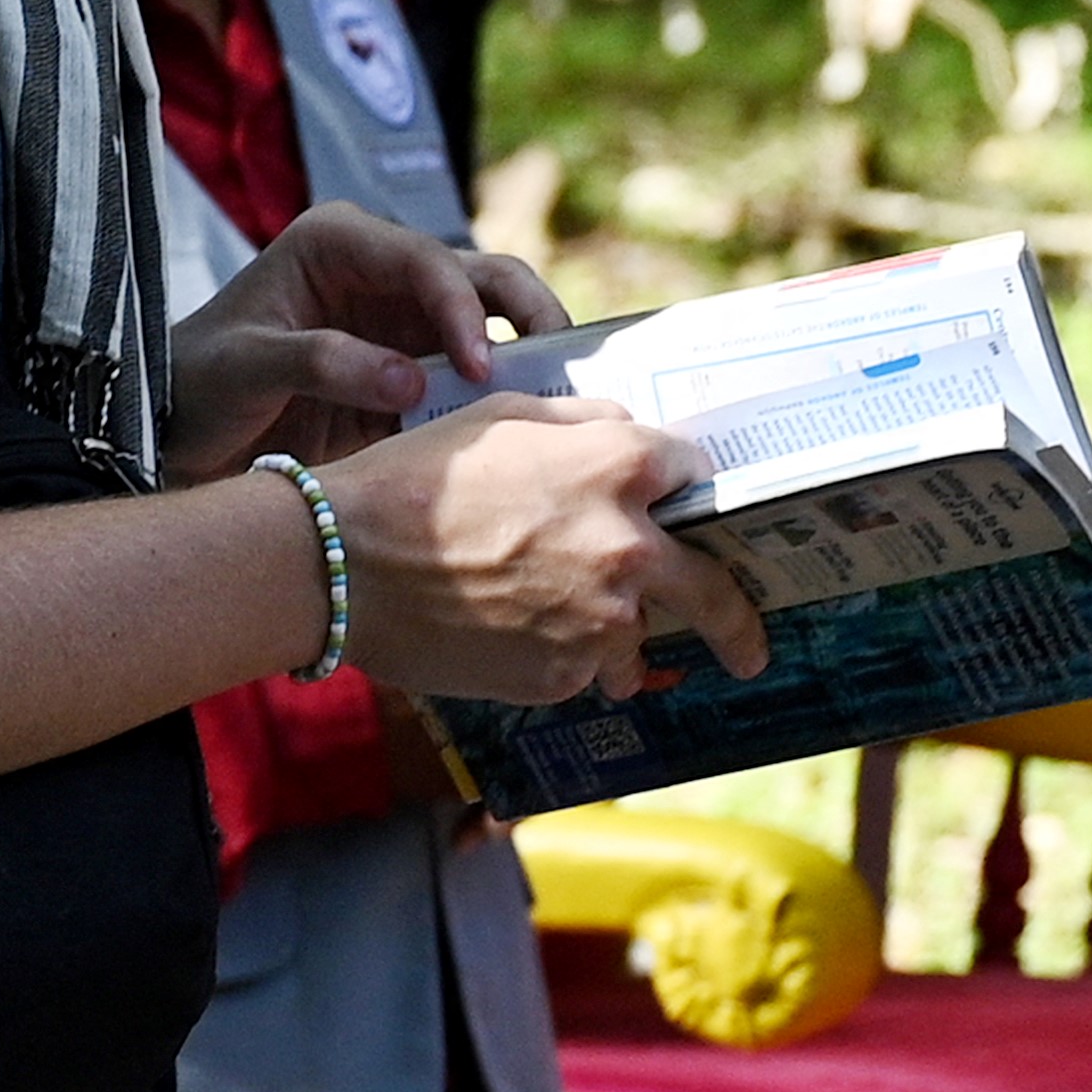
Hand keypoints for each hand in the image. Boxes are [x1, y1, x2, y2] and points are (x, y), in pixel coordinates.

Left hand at [162, 202, 569, 481]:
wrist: (173, 436)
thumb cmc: (194, 384)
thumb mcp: (245, 367)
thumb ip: (322, 364)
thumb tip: (410, 384)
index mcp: (339, 242)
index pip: (426, 261)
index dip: (464, 311)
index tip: (482, 369)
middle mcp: (382, 272)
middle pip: (481, 277)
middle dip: (528, 314)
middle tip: (564, 367)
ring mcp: (403, 324)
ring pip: (493, 327)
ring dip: (530, 358)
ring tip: (564, 403)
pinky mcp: (412, 376)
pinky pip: (472, 383)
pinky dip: (505, 403)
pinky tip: (534, 436)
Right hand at [318, 393, 770, 704]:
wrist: (341, 566)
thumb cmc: (412, 480)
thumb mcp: (499, 417)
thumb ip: (579, 423)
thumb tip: (624, 431)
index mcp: (619, 470)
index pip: (691, 471)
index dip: (680, 482)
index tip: (685, 504)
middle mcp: (627, 549)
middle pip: (714, 590)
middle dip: (738, 621)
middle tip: (750, 644)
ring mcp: (599, 622)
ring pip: (636, 636)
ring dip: (617, 635)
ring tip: (568, 631)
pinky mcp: (560, 675)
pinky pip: (580, 668)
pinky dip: (558, 656)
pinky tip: (505, 634)